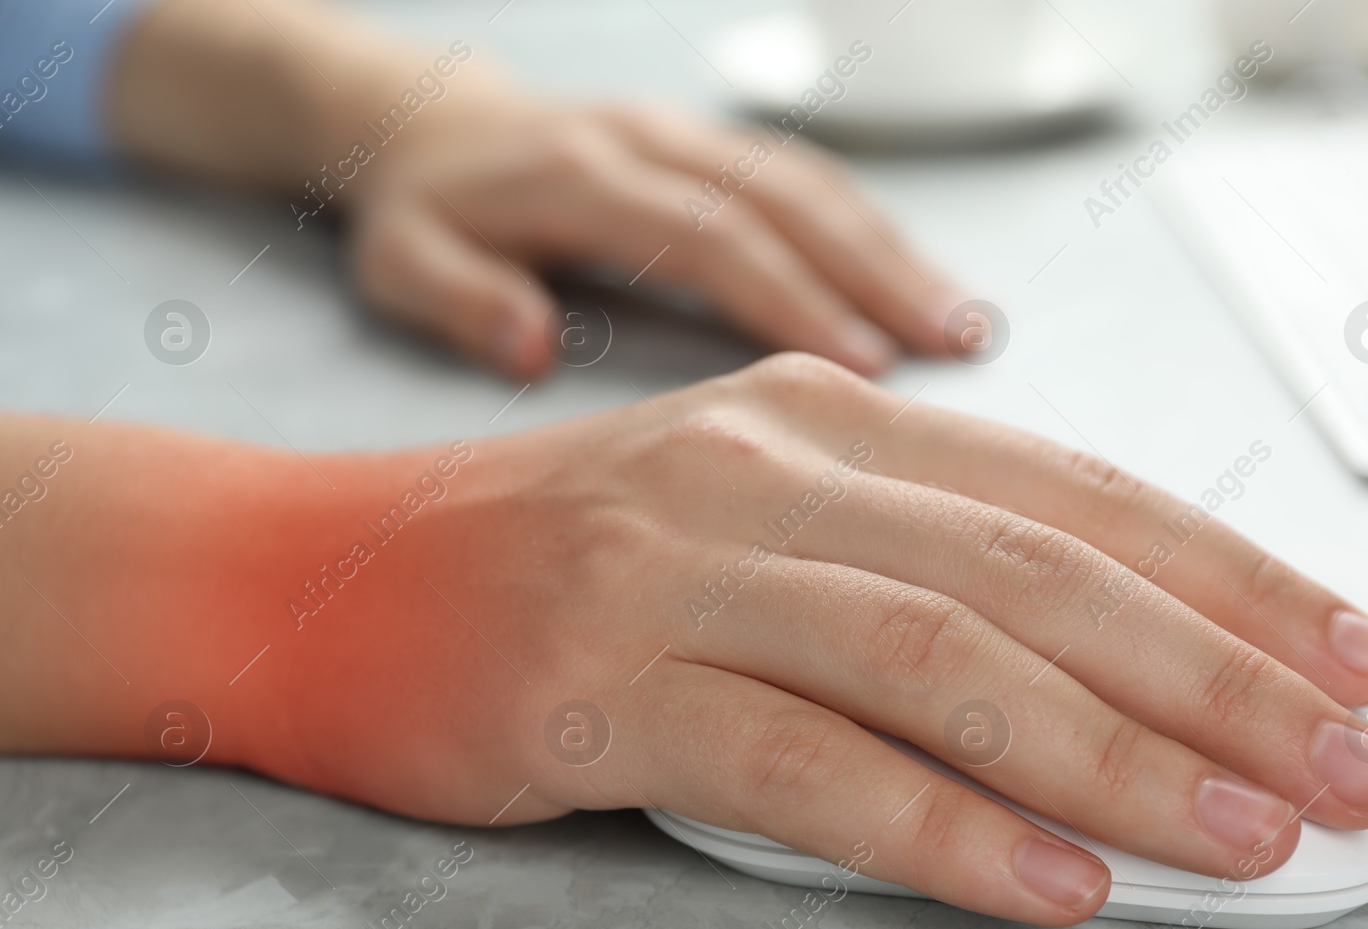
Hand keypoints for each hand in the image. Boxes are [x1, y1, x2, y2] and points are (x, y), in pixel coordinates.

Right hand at [251, 354, 1367, 926]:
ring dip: (1115, 756)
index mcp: (813, 415)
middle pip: (1035, 573)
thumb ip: (899, 555)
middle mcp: (758, 467)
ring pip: (939, 659)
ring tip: (1245, 834)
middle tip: (1349, 763)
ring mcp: (672, 570)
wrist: (313, 571)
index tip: (1347, 652)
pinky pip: (804, 762)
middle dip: (1218, 675)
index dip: (1227, 575)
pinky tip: (1051, 877)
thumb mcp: (742, 511)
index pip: (1066, 493)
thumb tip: (1094, 659)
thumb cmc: (549, 557)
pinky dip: (943, 825)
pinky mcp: (597, 685)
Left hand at [347, 94, 958, 378]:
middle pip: (787, 199)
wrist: (426, 122)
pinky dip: (871, 228)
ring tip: (968, 319)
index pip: (709, 238)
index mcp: (583, 175)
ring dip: (895, 249)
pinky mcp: (709, 142)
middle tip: (959, 342)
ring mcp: (687, 133)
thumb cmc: (424, 214)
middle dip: (881, 272)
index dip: (792, 298)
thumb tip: (532, 348)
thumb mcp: (399, 263)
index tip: (863, 367)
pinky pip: (804, 174)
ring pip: (811, 181)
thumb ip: (461, 302)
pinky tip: (918, 279)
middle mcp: (651, 140)